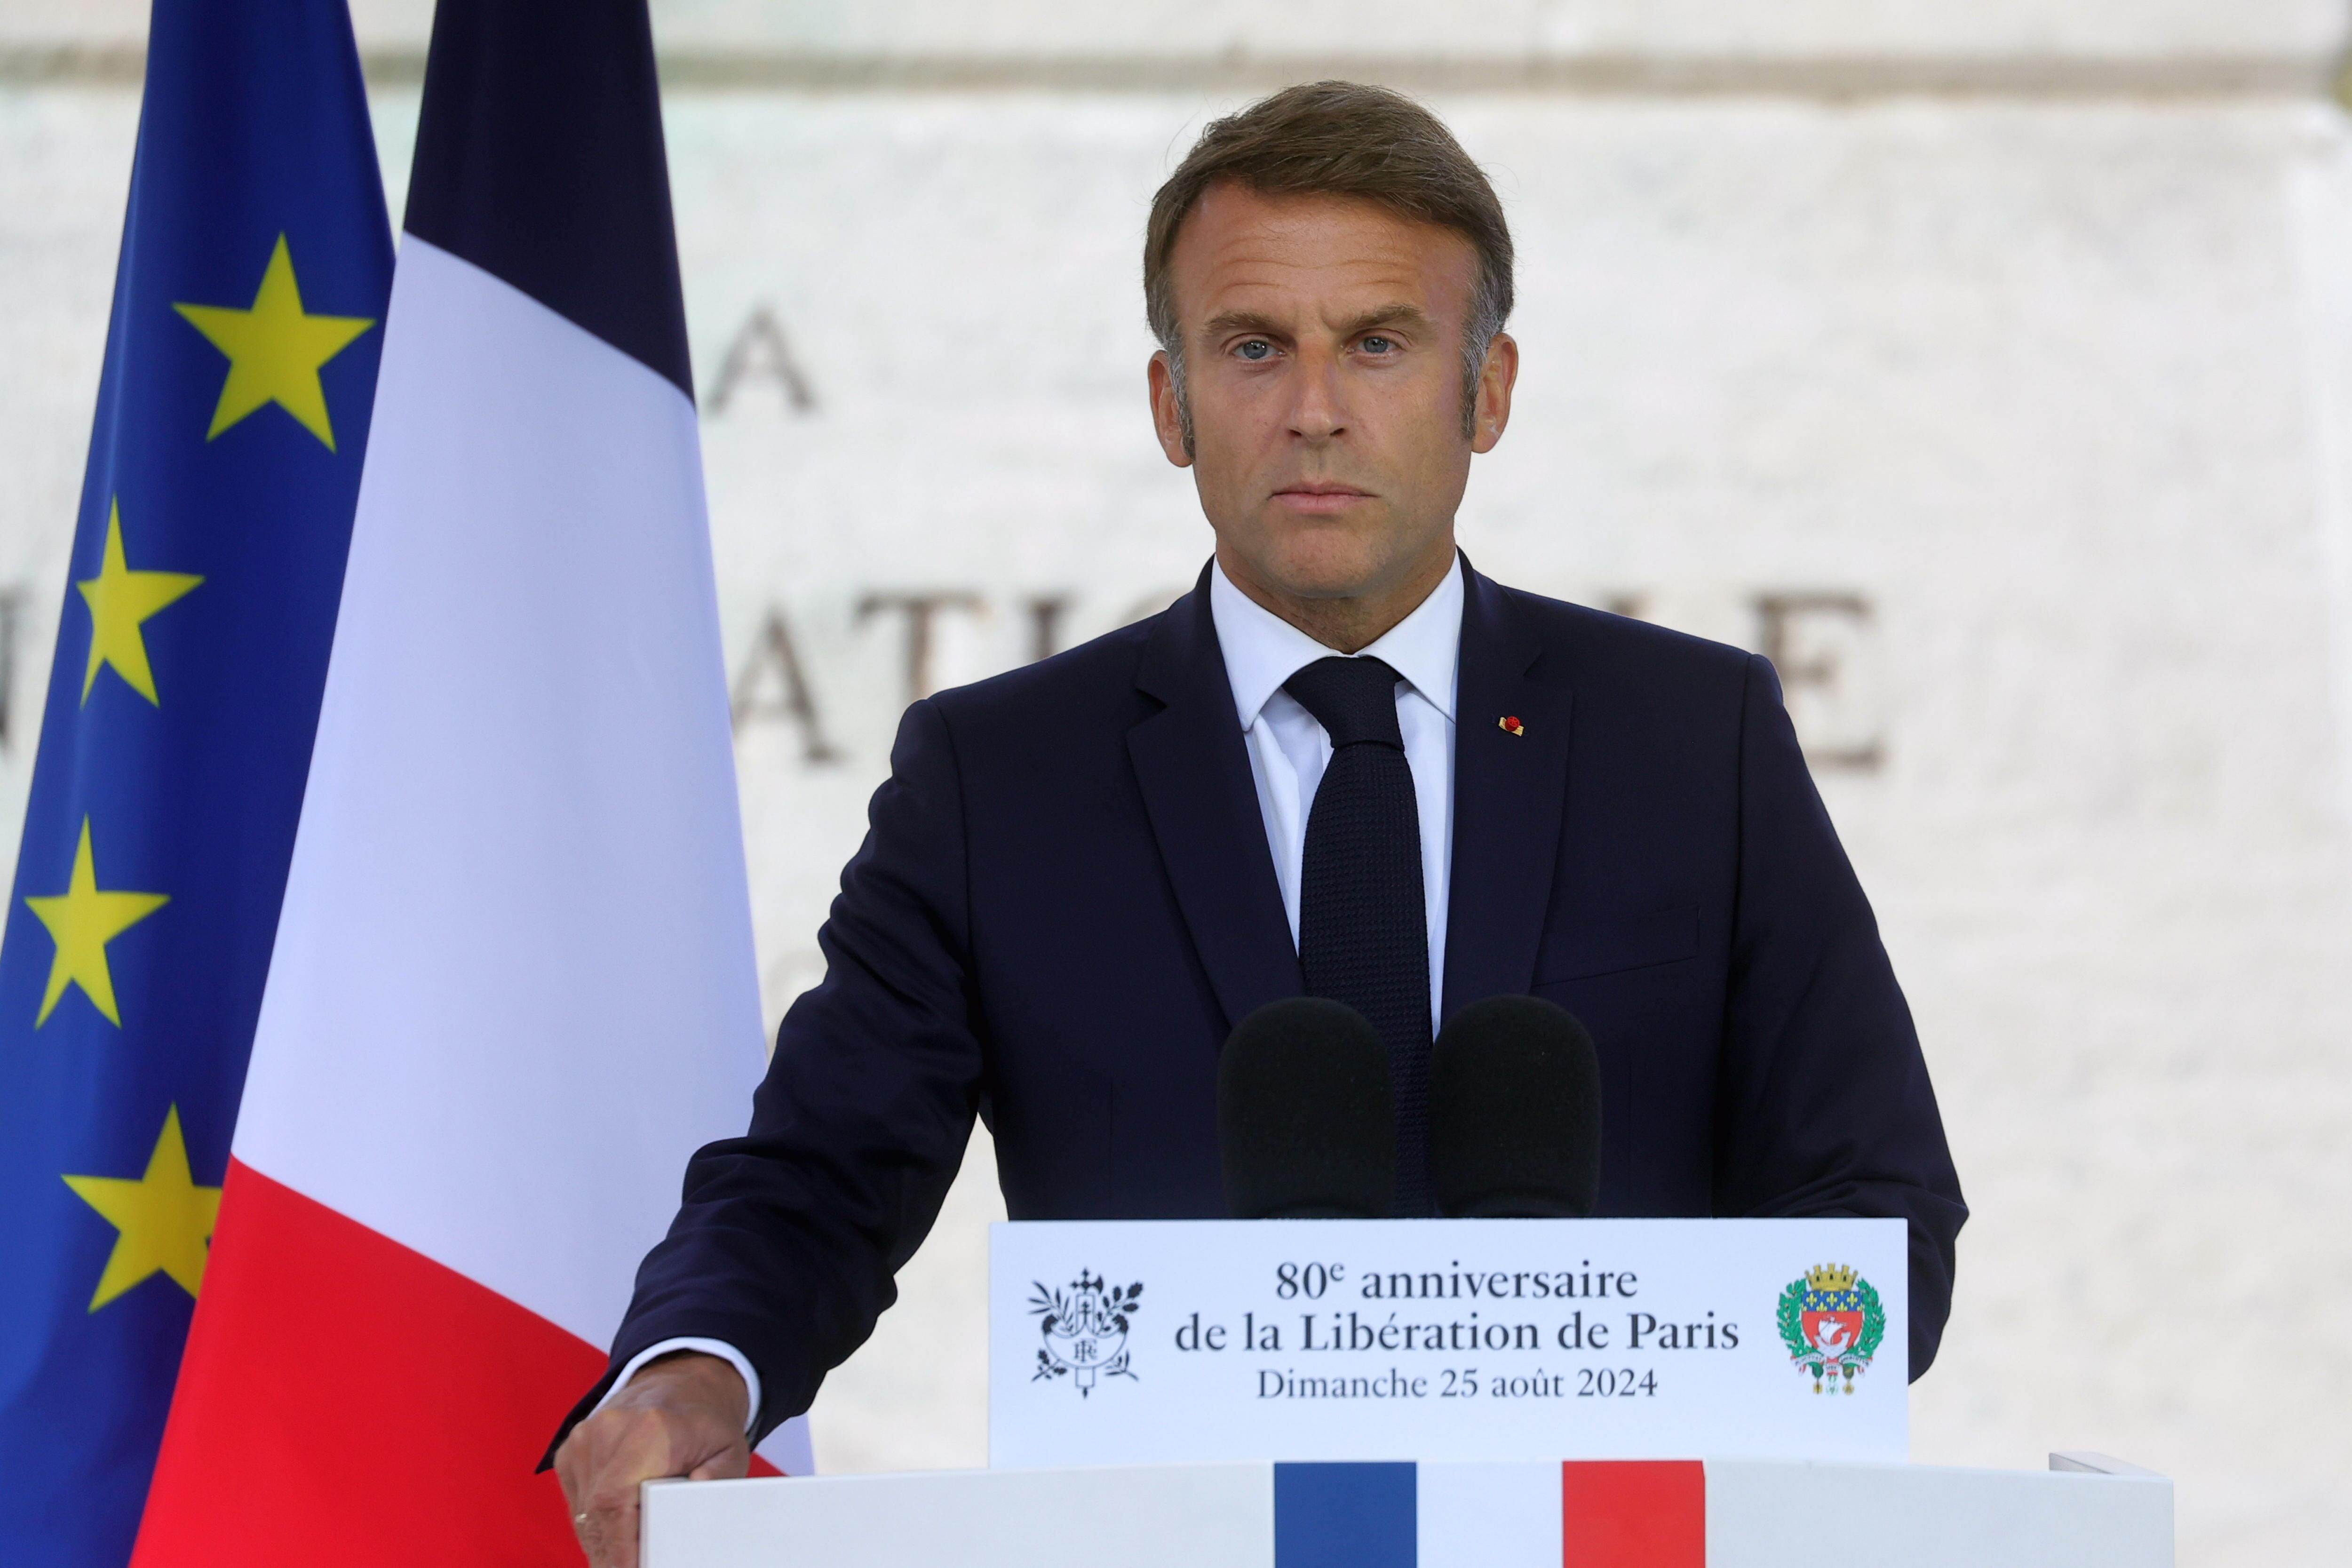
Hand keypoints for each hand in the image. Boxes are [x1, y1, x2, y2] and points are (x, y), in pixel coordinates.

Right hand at [556, 1351, 751, 1567]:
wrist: (679, 1384)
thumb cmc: (704, 1423)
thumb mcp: (729, 1451)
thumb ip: (718, 1481)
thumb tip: (695, 1509)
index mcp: (649, 1430)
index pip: (615, 1501)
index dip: (618, 1549)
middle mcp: (608, 1431)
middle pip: (596, 1515)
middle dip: (614, 1556)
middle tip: (639, 1566)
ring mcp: (584, 1440)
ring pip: (583, 1515)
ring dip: (604, 1544)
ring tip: (633, 1557)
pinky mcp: (570, 1452)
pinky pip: (576, 1504)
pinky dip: (595, 1525)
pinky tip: (619, 1534)